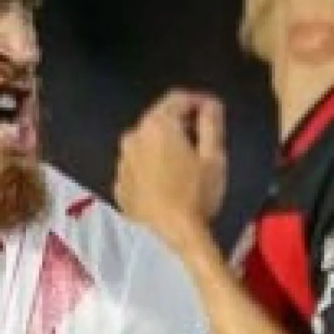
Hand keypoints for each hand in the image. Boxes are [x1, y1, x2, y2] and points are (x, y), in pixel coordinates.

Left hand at [115, 90, 228, 237]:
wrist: (170, 236)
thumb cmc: (196, 195)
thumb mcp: (213, 156)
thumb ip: (212, 123)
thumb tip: (210, 104)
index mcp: (157, 125)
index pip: (178, 98)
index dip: (199, 100)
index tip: (213, 110)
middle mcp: (132, 138)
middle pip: (159, 118)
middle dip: (181, 121)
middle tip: (202, 135)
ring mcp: (122, 162)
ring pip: (146, 141)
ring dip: (165, 143)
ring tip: (186, 159)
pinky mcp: (119, 183)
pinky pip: (137, 164)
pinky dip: (151, 164)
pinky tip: (167, 179)